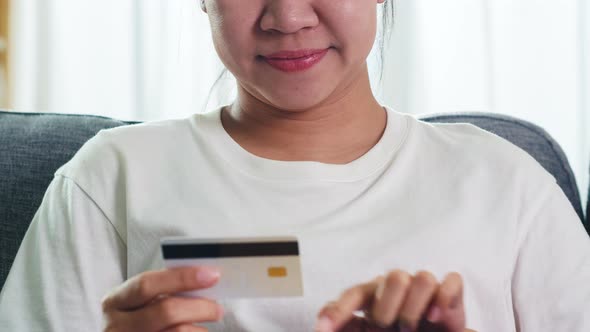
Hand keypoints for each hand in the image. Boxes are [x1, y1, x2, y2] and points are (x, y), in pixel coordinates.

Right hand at [101, 266, 223, 331]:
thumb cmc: (133, 320)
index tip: (211, 275)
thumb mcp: (137, 303)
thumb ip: (162, 291)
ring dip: (199, 328)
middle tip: (217, 308)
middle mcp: (116, 326)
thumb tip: (203, 279)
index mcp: (115, 302)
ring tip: (207, 324)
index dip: (181, 278)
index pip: (147, 284)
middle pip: (165, 311)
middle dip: (199, 307)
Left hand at [316, 270, 473, 331]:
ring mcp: (423, 291)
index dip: (338, 310)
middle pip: (393, 279)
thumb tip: (321, 327)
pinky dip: (444, 298)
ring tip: (410, 329)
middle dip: (386, 310)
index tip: (323, 329)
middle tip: (386, 329)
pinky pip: (452, 282)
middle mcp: (397, 289)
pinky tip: (434, 317)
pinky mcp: (450, 298)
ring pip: (422, 278)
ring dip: (413, 309)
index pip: (353, 295)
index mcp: (372, 298)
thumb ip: (347, 327)